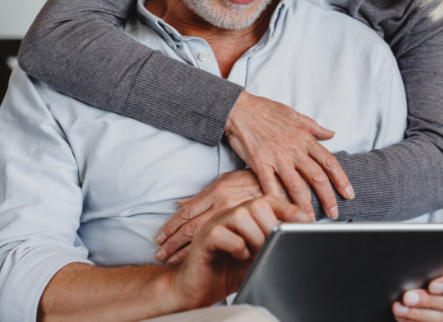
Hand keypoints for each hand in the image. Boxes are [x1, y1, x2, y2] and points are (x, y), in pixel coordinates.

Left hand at [156, 170, 277, 263]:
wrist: (283, 182)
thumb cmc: (255, 182)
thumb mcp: (228, 181)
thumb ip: (205, 194)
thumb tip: (180, 203)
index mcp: (217, 190)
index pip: (187, 211)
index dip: (171, 225)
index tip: (159, 237)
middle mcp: (221, 202)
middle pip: (190, 225)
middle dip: (172, 242)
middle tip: (159, 254)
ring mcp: (233, 214)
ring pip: (201, 234)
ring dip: (183, 249)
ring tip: (169, 261)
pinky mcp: (245, 223)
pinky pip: (223, 240)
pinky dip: (206, 251)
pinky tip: (196, 259)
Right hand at [167, 195, 310, 311]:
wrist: (197, 289)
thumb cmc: (227, 271)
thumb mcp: (258, 257)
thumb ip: (273, 244)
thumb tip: (298, 238)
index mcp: (244, 216)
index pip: (269, 201)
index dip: (289, 209)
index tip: (306, 221)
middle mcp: (229, 216)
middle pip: (257, 205)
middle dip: (272, 226)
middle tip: (274, 244)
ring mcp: (214, 225)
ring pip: (240, 215)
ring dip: (255, 236)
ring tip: (256, 252)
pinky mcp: (202, 240)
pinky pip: (221, 233)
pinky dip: (236, 245)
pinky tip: (240, 256)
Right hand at [225, 90, 353, 218]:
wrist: (239, 108)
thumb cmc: (265, 109)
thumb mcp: (294, 114)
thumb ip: (314, 127)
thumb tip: (331, 134)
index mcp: (304, 138)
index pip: (329, 161)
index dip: (341, 179)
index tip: (348, 194)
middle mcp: (294, 149)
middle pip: (316, 177)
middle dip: (327, 198)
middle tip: (334, 214)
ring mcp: (277, 157)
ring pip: (296, 185)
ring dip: (305, 205)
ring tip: (310, 220)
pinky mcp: (259, 162)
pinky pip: (270, 185)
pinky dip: (277, 199)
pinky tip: (282, 211)